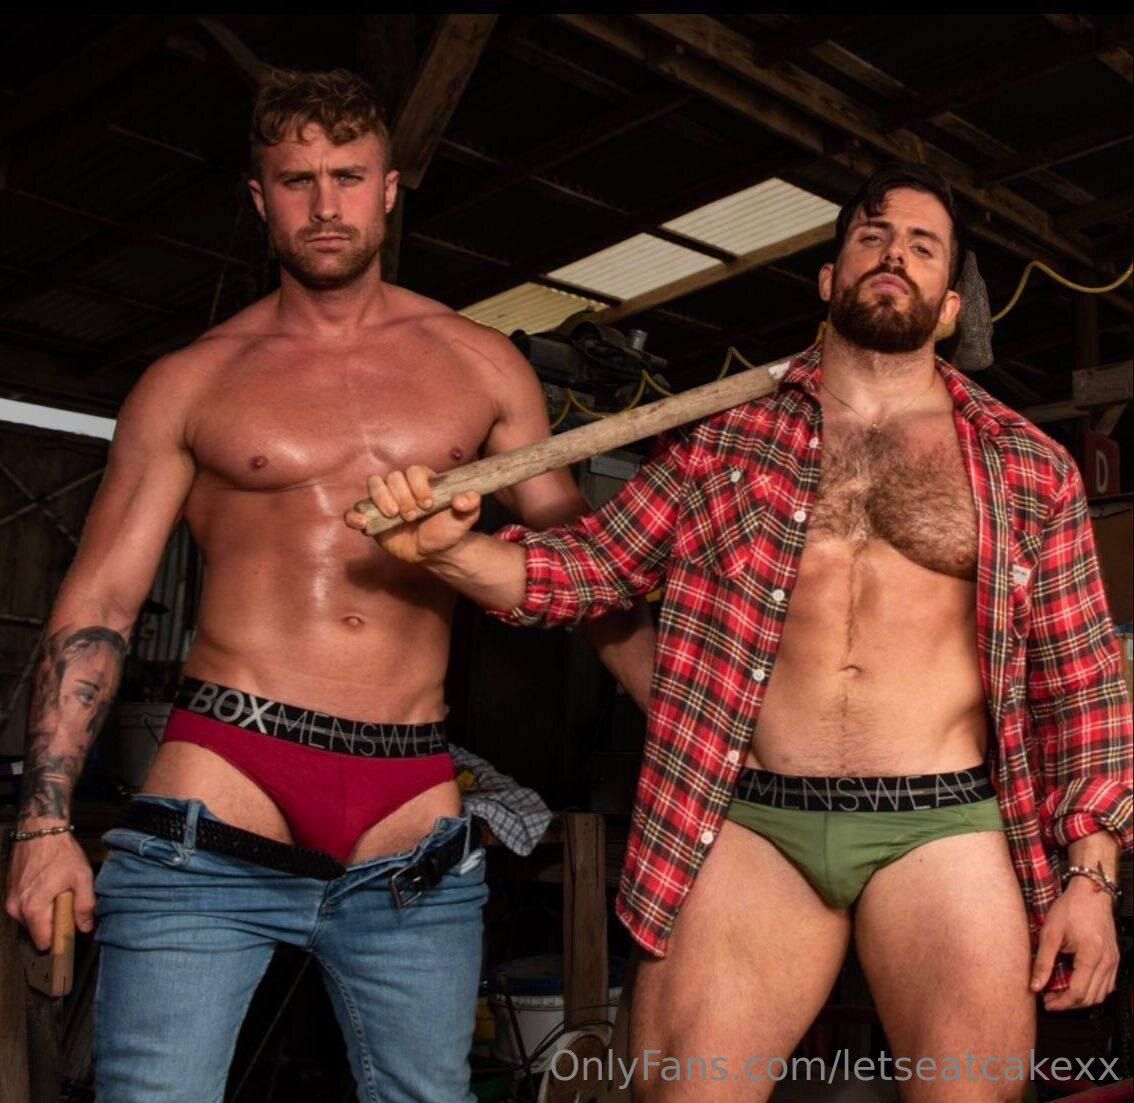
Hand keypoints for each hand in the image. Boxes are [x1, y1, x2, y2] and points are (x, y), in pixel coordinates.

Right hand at [5, 831, 95, 949]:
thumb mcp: (81, 877)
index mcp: (33, 908)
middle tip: (67, 902)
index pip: (43, 942)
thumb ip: (85, 905)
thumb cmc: (61, 852)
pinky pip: (25, 907)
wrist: (40, 831)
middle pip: (37, 931)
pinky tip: (48, 886)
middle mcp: (17, 908)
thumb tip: (86, 927)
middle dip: (53, 922)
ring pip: (31, 919)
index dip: (59, 938)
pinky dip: (37, 902)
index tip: (70, 929)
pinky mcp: (10, 892)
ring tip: (58, 891)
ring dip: (45, 911)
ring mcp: (11, 900)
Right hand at [345, 465, 481, 562]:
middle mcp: (401, 486)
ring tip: (395, 517)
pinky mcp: (371, 517)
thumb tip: (466, 498)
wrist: (434, 551)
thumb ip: (470, 505)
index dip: (419, 486)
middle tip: (413, 516)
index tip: (428, 504)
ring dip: (383, 500)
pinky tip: (363, 523)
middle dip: (403, 497)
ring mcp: (384, 500)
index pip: (414, 471)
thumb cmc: (448, 530)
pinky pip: (354, 511)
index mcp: (422, 480)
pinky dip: (354, 515)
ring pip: (374, 485)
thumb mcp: (465, 519)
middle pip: (393, 477)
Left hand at [1030, 876, 1118, 1009]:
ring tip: (1060, 994)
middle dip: (1069, 1004)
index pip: (1077, 992)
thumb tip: (1035, 984)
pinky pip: (1107, 985)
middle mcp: (1106, 962)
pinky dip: (1092, 991)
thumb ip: (1043, 960)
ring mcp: (1113, 961)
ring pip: (1101, 995)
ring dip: (1081, 999)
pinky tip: (1077, 985)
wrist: (1091, 892)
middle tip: (1050, 1000)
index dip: (1061, 1002)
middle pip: (1090, 998)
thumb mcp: (1050, 932)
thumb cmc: (1071, 908)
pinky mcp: (1113, 959)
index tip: (1046, 1003)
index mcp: (1090, 956)